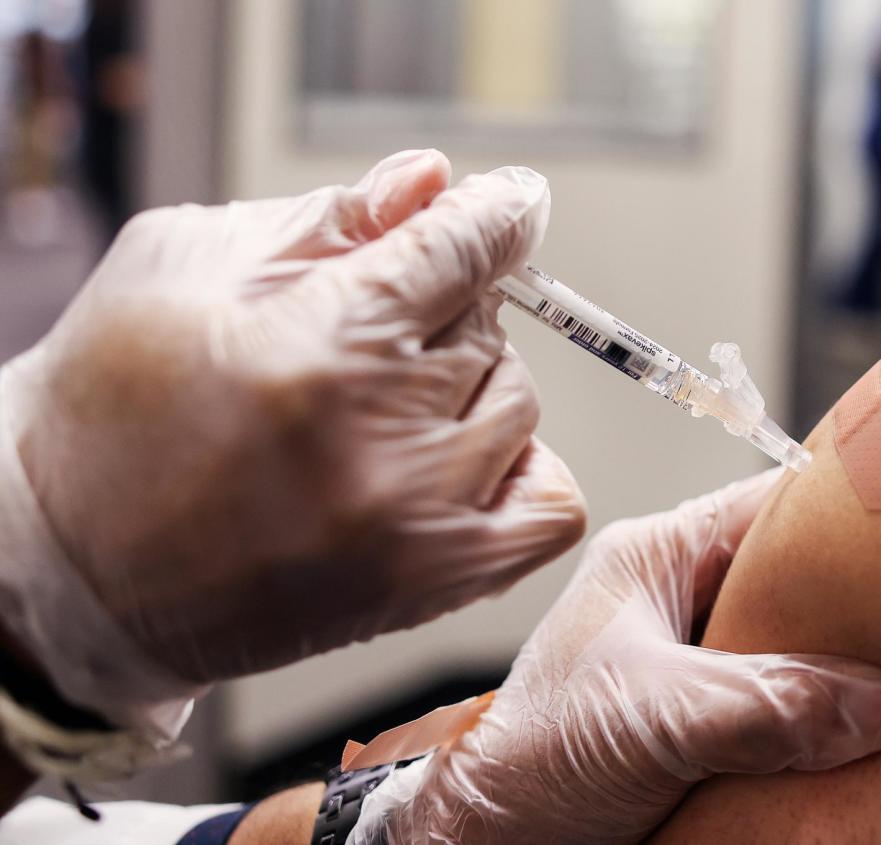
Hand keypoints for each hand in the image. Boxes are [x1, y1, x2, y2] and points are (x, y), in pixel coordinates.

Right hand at [0, 152, 585, 736]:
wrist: (67, 570)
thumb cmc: (107, 410)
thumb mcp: (185, 268)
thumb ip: (324, 219)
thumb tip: (431, 180)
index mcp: (318, 347)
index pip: (461, 251)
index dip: (495, 213)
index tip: (515, 202)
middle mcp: (381, 442)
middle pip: (488, 328)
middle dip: (441, 311)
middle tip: (373, 333)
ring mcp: (416, 527)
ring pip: (518, 407)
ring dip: (468, 389)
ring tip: (387, 404)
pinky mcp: (430, 588)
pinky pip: (550, 508)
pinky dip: (519, 469)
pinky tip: (454, 459)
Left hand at [352, 471, 880, 843]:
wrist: (491, 838)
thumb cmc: (529, 760)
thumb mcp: (647, 719)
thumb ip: (758, 702)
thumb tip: (876, 701)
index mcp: (660, 556)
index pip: (774, 504)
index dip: (850, 512)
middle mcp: (685, 599)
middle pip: (800, 581)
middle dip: (862, 606)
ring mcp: (699, 662)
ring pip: (801, 648)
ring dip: (847, 675)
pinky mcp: (710, 720)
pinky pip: (790, 707)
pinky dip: (826, 725)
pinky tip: (866, 742)